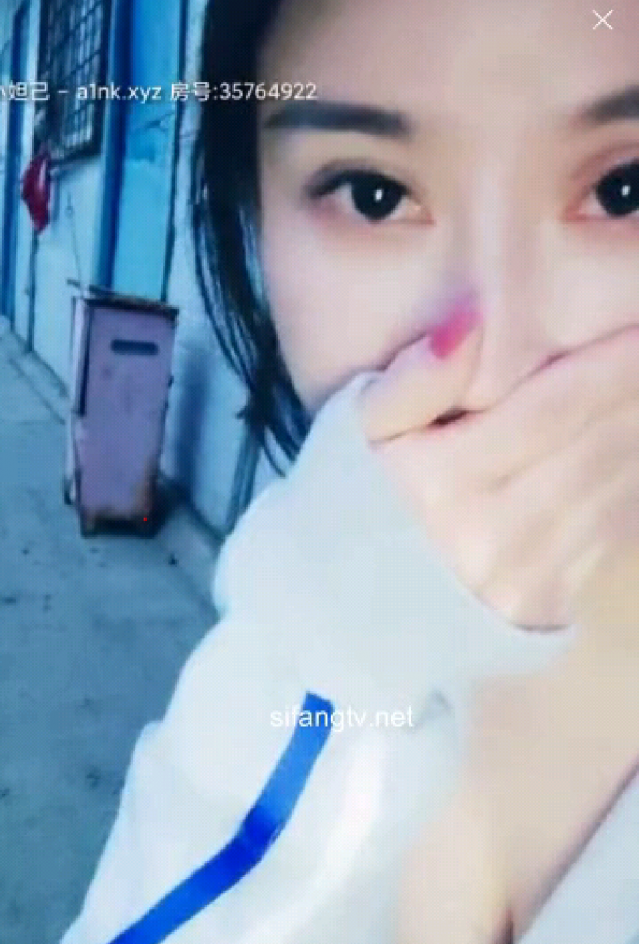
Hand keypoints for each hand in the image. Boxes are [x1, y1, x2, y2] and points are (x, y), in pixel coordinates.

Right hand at [358, 307, 638, 629]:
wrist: (335, 619)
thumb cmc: (344, 511)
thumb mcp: (353, 436)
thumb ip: (413, 381)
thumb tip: (470, 324)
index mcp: (444, 483)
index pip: (551, 408)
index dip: (610, 364)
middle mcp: (493, 532)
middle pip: (593, 446)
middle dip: (638, 394)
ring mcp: (523, 577)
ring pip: (611, 489)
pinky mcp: (541, 607)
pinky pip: (608, 535)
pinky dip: (634, 488)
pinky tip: (637, 453)